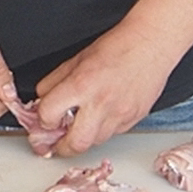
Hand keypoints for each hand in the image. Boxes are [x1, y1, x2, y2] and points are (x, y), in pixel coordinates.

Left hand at [35, 18, 179, 155]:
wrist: (149, 44)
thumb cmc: (116, 47)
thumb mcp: (77, 59)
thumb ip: (55, 81)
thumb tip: (42, 98)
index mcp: (81, 84)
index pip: (49, 114)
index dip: (42, 117)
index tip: (44, 117)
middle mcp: (100, 104)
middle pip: (74, 144)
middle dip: (61, 147)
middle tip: (56, 142)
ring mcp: (120, 115)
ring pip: (94, 142)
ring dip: (83, 138)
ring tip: (79, 126)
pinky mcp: (133, 120)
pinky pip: (112, 134)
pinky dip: (101, 130)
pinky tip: (100, 116)